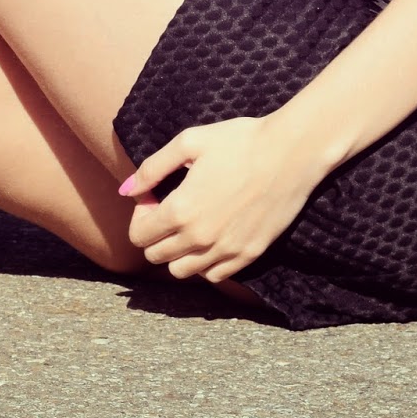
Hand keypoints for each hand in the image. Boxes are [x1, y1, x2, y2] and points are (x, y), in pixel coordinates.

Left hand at [122, 116, 325, 282]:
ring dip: (176, 252)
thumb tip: (126, 190)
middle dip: (153, 233)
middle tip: (169, 207)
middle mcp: (200, 239)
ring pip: (183, 272)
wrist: (290, 153)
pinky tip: (210, 236)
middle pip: (156, 256)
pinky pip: (215, 276)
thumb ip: (152, 168)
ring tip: (189, 223)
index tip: (154, 196)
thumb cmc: (238, 141)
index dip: (140, 215)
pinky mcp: (249, 255)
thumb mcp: (188, 143)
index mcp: (181, 211)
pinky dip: (204, 263)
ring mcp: (226, 251)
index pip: (139, 236)